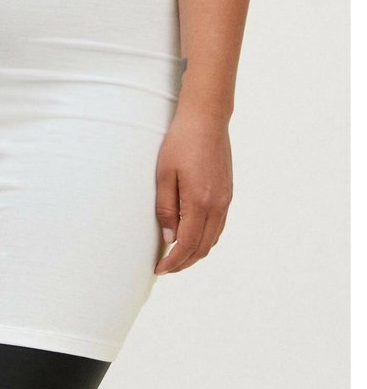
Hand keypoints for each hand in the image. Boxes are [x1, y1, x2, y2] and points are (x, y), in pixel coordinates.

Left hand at [153, 109, 232, 275]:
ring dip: (196, 252)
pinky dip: (206, 238)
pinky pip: (219, 226)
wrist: (207, 119)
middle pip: (203, 247)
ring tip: (177, 255)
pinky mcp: (228, 192)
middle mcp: (218, 205)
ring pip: (213, 239)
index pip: (187, 244)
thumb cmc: (181, 142)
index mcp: (200, 202)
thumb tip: (170, 238)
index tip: (160, 269)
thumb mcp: (164, 174)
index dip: (173, 262)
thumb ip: (166, 208)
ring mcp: (226, 200)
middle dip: (184, 262)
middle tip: (166, 267)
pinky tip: (192, 235)